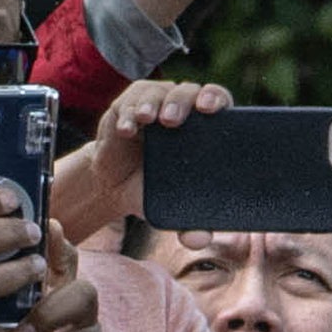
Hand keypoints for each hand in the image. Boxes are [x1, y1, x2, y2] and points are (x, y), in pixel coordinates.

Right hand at [50, 78, 228, 241]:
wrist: (114, 186)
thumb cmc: (152, 190)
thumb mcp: (170, 209)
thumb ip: (188, 224)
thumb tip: (201, 239)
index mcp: (202, 127)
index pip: (217, 102)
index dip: (216, 100)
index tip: (210, 109)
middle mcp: (182, 109)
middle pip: (189, 91)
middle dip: (182, 101)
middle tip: (172, 120)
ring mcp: (154, 103)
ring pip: (160, 91)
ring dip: (154, 102)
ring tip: (146, 120)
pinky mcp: (127, 105)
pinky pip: (131, 100)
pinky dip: (128, 113)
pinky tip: (126, 129)